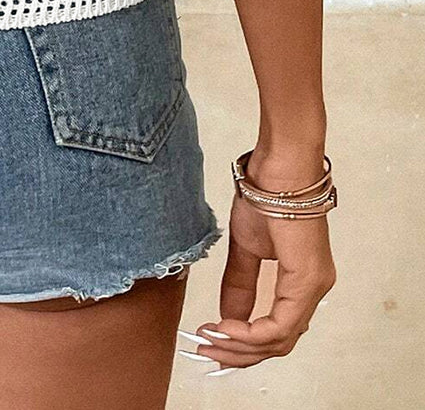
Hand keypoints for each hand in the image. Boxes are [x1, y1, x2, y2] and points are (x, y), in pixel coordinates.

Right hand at [187, 192, 335, 374]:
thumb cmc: (265, 195)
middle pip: (278, 343)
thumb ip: (240, 285)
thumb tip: (228, 316)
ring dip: (242, 346)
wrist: (277, 167)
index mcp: (302, 282)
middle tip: (206, 351)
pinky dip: (252, 332)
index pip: (277, 330)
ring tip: (211, 340)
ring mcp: (313, 287)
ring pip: (280, 339)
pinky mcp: (307, 280)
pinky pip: (281, 324)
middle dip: (239, 353)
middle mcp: (314, 290)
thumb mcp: (245, 248)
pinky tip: (227, 327)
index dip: (244, 343)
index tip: (212, 340)